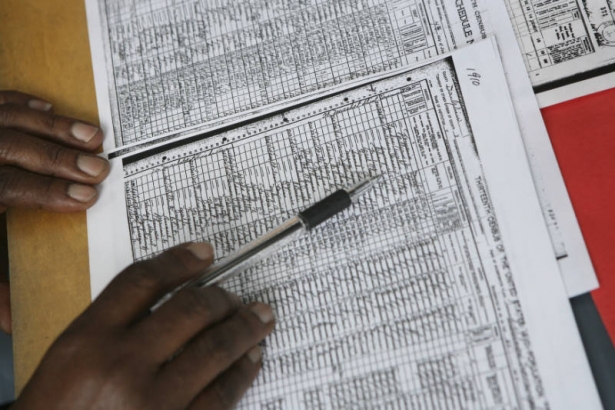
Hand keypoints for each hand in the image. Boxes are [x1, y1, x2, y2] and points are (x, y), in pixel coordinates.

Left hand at [0, 90, 109, 211]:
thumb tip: (5, 303)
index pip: (8, 186)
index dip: (47, 191)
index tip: (85, 197)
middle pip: (11, 147)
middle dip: (59, 158)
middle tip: (99, 169)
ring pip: (9, 118)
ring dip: (55, 127)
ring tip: (94, 137)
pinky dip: (22, 102)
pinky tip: (48, 108)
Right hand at [13, 242, 274, 408]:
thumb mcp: (68, 361)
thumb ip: (110, 325)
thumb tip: (170, 298)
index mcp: (88, 340)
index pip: (142, 282)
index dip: (179, 261)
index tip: (203, 254)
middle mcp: (122, 365)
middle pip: (189, 309)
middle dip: (221, 298)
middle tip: (234, 298)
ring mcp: (153, 400)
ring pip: (215, 347)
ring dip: (245, 327)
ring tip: (260, 318)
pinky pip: (222, 394)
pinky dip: (243, 371)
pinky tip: (252, 359)